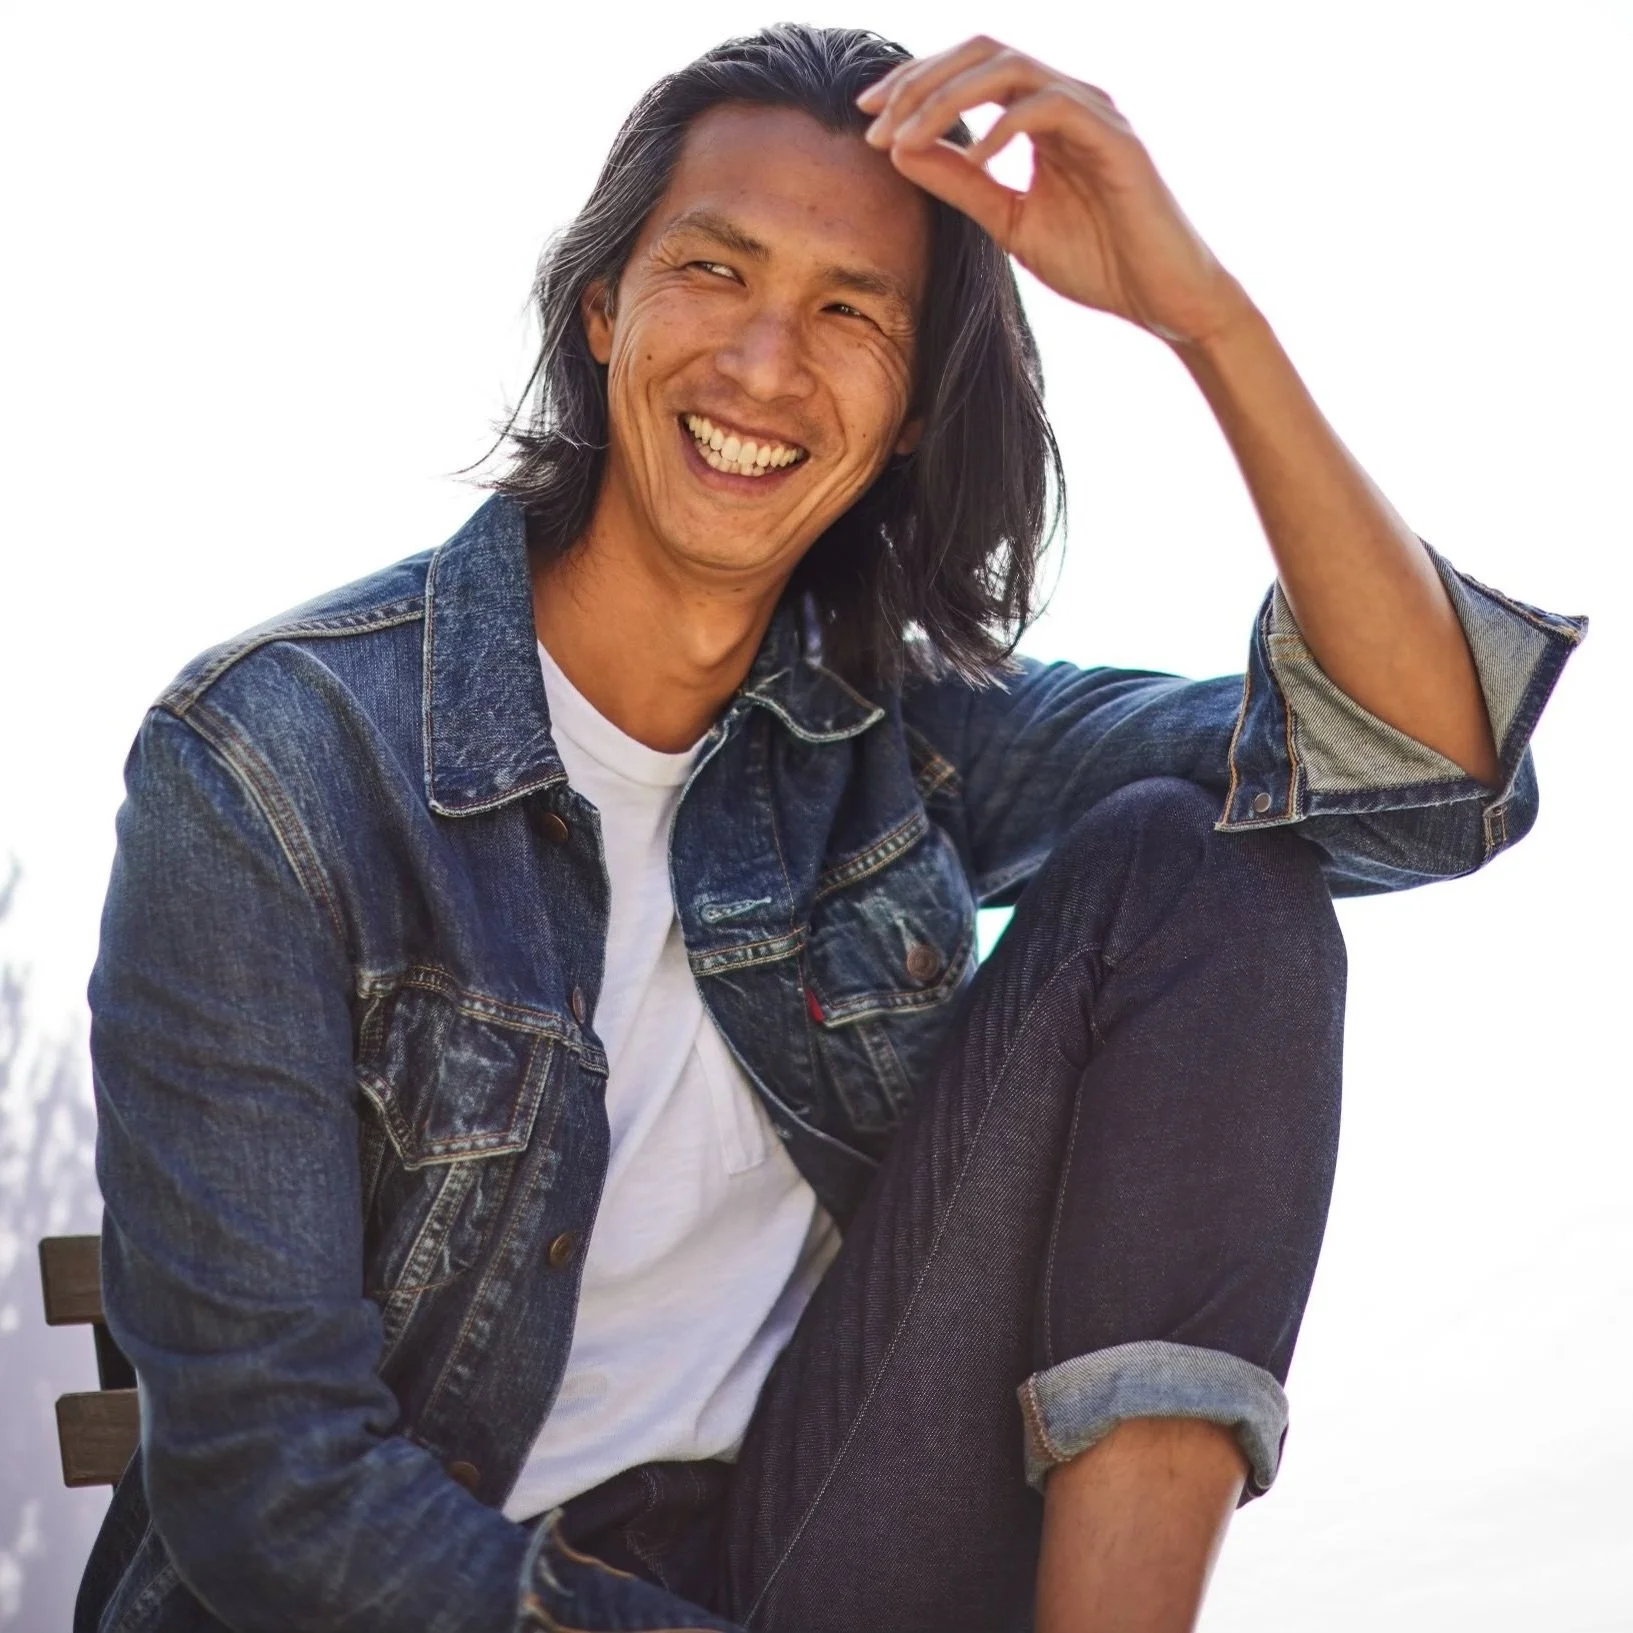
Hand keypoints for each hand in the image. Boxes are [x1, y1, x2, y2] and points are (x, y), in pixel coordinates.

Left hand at [856, 37, 1254, 347]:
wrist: (1162, 299)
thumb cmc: (1097, 261)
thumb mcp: (1008, 221)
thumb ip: (960, 184)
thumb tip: (899, 150)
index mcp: (1041, 114)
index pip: (969, 71)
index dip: (914, 84)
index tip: (866, 117)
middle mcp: (1068, 99)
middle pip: (982, 52)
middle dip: (920, 81)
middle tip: (873, 121)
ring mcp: (1094, 112)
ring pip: (1010, 68)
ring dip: (948, 98)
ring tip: (906, 138)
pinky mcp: (1116, 139)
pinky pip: (1049, 109)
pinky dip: (1003, 129)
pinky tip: (974, 161)